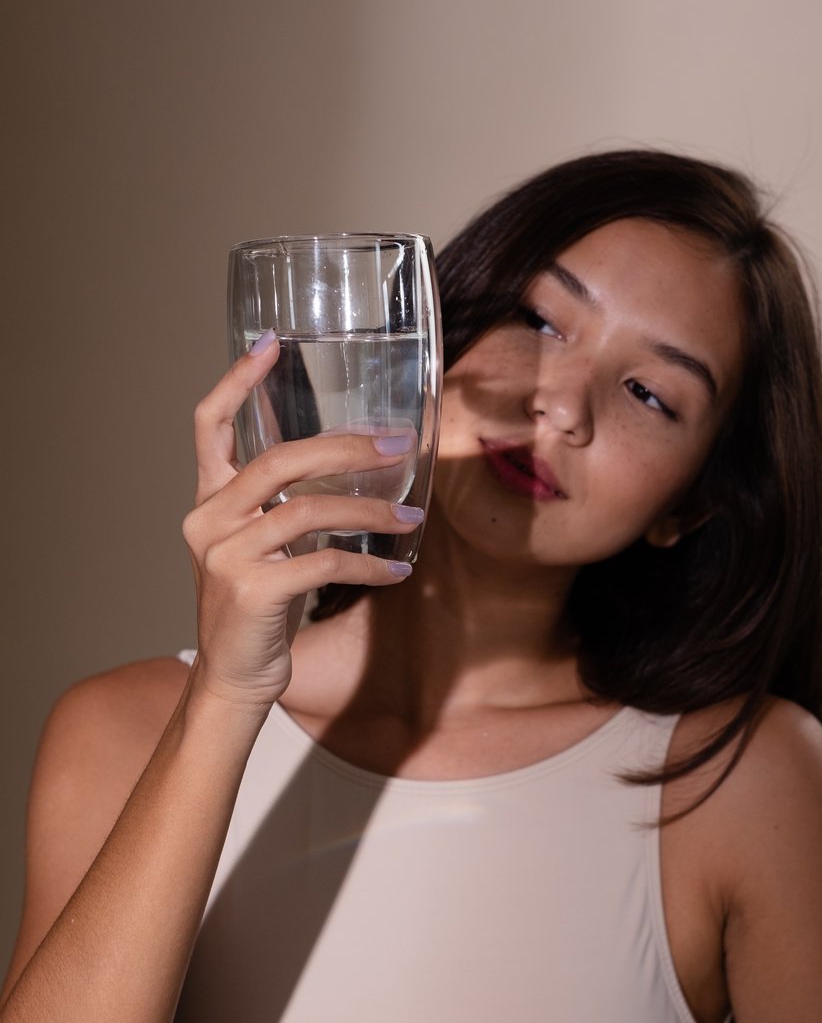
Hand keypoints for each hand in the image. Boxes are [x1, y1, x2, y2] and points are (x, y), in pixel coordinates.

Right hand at [181, 336, 419, 708]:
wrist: (234, 679)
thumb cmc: (259, 609)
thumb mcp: (262, 547)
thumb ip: (286, 507)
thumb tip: (359, 468)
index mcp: (208, 501)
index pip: (209, 426)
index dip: (237, 381)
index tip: (270, 343)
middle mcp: (208, 520)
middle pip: (278, 459)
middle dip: (345, 447)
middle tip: (397, 443)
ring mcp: (226, 555)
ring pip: (309, 510)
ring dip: (371, 513)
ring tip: (412, 519)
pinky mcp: (252, 590)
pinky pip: (324, 562)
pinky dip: (368, 564)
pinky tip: (398, 570)